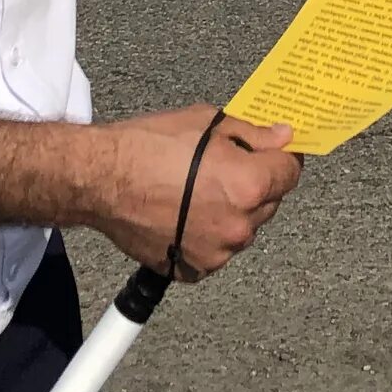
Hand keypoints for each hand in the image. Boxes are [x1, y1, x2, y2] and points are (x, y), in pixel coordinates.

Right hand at [89, 105, 301, 277]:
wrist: (101, 179)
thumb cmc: (149, 145)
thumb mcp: (207, 123)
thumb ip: (253, 134)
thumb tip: (283, 138)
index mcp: (249, 186)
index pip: (291, 173)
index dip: (282, 158)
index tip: (271, 152)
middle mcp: (239, 225)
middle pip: (268, 203)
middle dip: (254, 185)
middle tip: (223, 167)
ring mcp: (216, 252)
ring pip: (241, 229)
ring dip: (231, 213)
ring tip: (196, 191)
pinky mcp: (192, 268)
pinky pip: (215, 251)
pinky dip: (206, 236)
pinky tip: (184, 215)